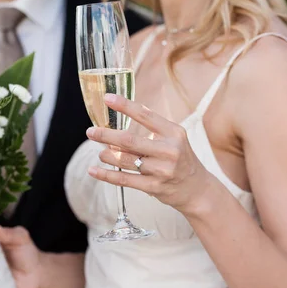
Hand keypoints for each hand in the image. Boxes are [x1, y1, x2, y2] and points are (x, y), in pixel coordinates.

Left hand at [86, 94, 212, 214]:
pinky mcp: (154, 187)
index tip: (107, 98)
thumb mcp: (173, 138)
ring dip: (107, 155)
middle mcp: (169, 150)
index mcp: (174, 132)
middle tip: (90, 132)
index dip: (124, 106)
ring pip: (125, 160)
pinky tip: (94, 170)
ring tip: (100, 152)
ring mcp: (162, 170)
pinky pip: (124, 179)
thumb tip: (120, 120)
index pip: (145, 115)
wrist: (196, 189)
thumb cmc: (180, 158)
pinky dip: (106, 175)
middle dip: (106, 135)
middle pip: (129, 140)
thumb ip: (152, 128)